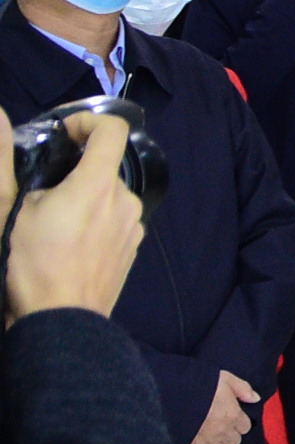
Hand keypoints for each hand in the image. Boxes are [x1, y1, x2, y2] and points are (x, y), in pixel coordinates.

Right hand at [2, 110, 146, 320]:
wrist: (62, 321)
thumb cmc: (34, 265)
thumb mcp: (14, 211)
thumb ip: (5, 163)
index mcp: (98, 185)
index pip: (112, 130)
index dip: (88, 121)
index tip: (65, 133)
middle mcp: (125, 200)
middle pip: (106, 167)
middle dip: (76, 171)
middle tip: (45, 191)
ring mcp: (134, 226)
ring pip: (109, 195)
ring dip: (85, 198)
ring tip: (54, 223)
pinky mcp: (133, 247)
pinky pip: (115, 219)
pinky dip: (95, 219)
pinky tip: (71, 242)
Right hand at [186, 368, 260, 443]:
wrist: (167, 396)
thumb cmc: (197, 385)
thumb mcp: (224, 378)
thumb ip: (242, 388)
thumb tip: (255, 398)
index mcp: (232, 415)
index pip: (245, 427)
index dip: (239, 422)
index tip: (231, 416)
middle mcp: (222, 432)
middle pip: (234, 442)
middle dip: (230, 435)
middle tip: (220, 426)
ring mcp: (207, 442)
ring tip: (210, 435)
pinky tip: (197, 441)